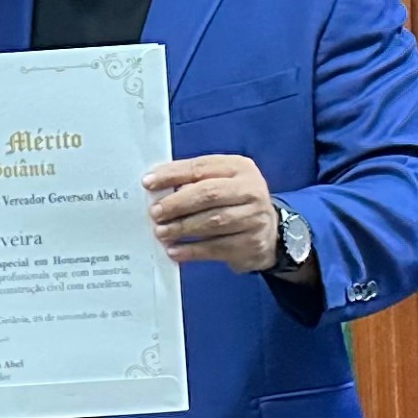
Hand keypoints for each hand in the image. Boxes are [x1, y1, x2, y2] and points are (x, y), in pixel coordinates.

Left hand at [144, 154, 281, 272]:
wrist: (269, 232)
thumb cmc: (233, 202)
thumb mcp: (221, 182)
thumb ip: (194, 181)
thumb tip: (158, 189)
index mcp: (240, 167)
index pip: (201, 167)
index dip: (172, 174)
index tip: (148, 183)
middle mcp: (251, 190)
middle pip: (208, 194)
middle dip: (177, 203)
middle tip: (155, 213)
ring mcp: (255, 218)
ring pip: (213, 222)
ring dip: (182, 228)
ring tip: (161, 232)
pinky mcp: (252, 244)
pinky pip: (217, 248)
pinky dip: (192, 250)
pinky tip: (175, 251)